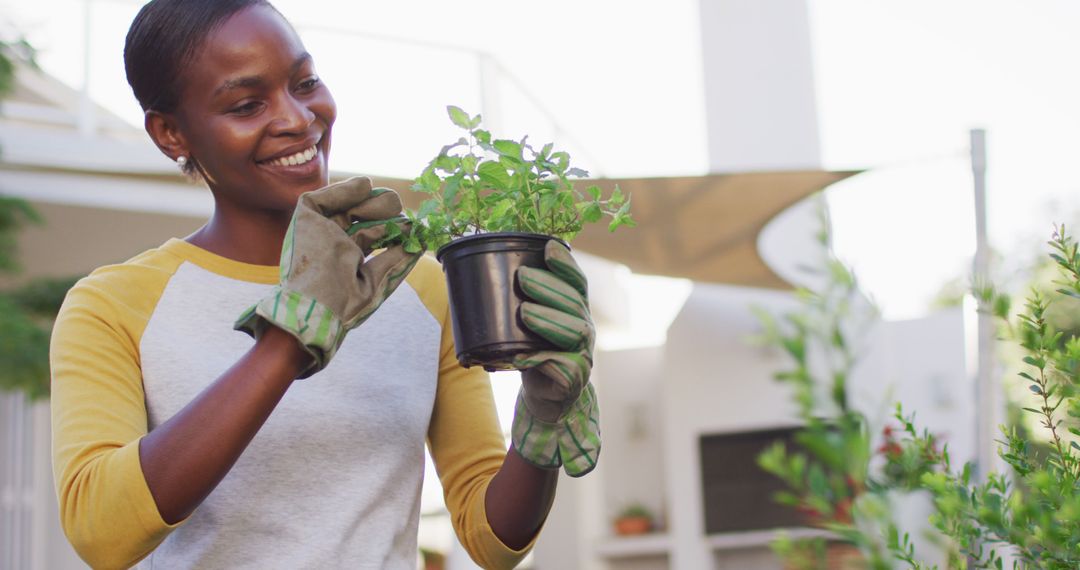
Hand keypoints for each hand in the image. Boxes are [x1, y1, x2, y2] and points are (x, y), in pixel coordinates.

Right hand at [235, 176, 422, 376]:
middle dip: (382, 212)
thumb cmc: (344, 305)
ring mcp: (318, 232)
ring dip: (368, 201)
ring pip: (344, 207)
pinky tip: (365, 186)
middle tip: (400, 210)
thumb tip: (417, 243)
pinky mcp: (304, 222)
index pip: (371, 236)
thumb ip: (394, 260)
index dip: (390, 229)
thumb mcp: (376, 281)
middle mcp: (332, 243)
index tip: (409, 226)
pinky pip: (321, 199)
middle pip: (359, 219)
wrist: (318, 309)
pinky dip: (343, 190)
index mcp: (347, 259)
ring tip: (389, 201)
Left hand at [510, 240, 599, 476]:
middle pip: (575, 303)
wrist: (543, 397)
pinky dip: (543, 361)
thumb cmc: (531, 352)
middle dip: (549, 288)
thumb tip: (473, 270)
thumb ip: (515, 301)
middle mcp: (584, 328)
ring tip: (525, 312)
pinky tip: (523, 358)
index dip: (565, 264)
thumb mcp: (525, 324)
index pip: (576, 282)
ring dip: (549, 320)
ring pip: (575, 332)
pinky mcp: (573, 380)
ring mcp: (582, 354)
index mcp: (575, 311)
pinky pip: (563, 367)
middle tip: (523, 278)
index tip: (547, 247)